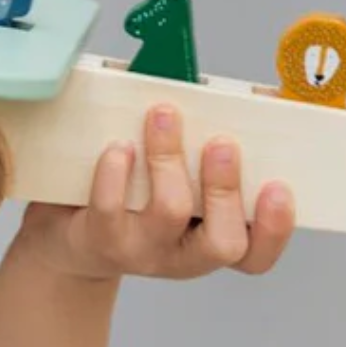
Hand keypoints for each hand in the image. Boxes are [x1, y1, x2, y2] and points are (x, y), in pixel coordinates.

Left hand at [17, 103, 295, 281]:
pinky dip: (115, 171)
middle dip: (225, 187)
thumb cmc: (132, 200)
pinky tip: (118, 147)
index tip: (278, 186)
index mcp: (211, 240)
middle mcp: (181, 256)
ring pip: (168, 213)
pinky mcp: (100, 240)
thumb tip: (243, 90)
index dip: (275, 229)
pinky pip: (111, 207)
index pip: (256, 255)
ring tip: (163, 116)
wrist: (67, 238)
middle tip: (221, 142)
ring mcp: (140, 252)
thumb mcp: (178, 180)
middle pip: (222, 242)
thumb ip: (207, 146)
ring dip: (169, 158)